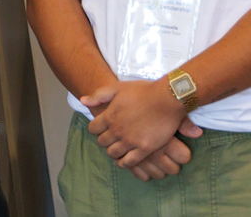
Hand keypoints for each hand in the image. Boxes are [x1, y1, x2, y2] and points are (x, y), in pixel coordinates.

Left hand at [82, 81, 202, 168]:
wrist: (167, 98)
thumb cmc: (143, 91)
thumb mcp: (118, 87)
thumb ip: (99, 95)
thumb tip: (83, 101)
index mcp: (109, 116)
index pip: (93, 129)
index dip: (96, 129)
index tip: (102, 129)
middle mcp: (117, 130)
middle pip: (102, 142)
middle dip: (104, 140)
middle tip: (110, 139)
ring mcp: (130, 141)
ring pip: (113, 153)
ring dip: (112, 152)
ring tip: (117, 149)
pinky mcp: (144, 149)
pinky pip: (129, 162)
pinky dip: (124, 163)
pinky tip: (124, 160)